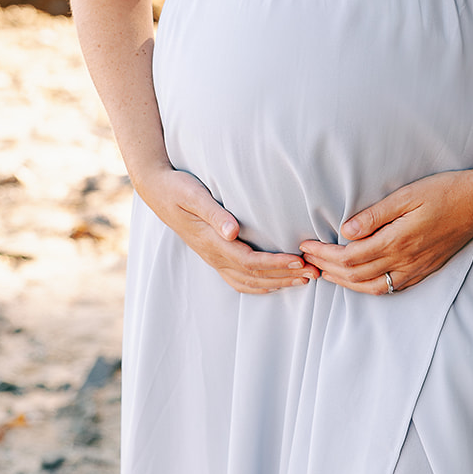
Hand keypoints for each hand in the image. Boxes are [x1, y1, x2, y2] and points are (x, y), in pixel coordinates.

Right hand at [136, 166, 318, 295]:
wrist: (157, 191)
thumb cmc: (178, 188)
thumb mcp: (194, 195)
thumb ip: (214, 213)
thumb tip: (232, 232)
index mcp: (212, 242)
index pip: (249, 261)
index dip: (275, 264)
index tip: (299, 261)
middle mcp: (214, 255)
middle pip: (254, 276)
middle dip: (285, 276)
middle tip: (315, 273)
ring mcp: (213, 258)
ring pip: (248, 282)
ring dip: (277, 283)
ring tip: (304, 279)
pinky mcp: (214, 256)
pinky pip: (239, 280)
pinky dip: (260, 285)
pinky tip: (276, 282)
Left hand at [299, 171, 472, 295]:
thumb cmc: (445, 190)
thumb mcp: (408, 194)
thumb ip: (376, 215)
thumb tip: (346, 231)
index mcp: (398, 241)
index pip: (350, 257)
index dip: (324, 254)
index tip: (306, 245)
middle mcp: (406, 262)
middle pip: (356, 276)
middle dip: (327, 270)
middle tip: (307, 259)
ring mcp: (416, 270)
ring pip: (371, 288)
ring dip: (344, 283)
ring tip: (325, 272)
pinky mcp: (425, 271)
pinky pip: (390, 289)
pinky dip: (367, 288)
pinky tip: (358, 280)